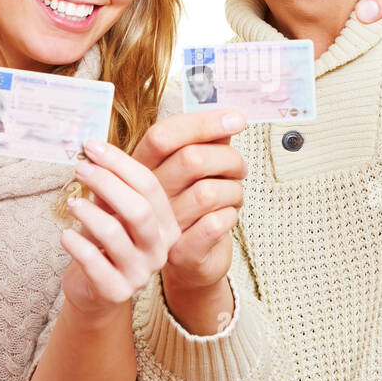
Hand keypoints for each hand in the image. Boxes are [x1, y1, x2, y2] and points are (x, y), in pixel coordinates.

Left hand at [59, 136, 181, 318]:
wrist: (94, 290)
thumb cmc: (104, 244)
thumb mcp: (112, 212)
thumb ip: (109, 186)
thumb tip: (92, 150)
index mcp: (166, 225)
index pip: (149, 186)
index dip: (120, 162)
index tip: (92, 146)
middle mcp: (159, 249)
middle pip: (138, 209)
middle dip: (107, 182)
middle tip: (81, 168)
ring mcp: (140, 274)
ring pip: (114, 233)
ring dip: (88, 212)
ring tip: (71, 203)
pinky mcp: (116, 291)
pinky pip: (93, 261)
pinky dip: (75, 243)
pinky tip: (65, 235)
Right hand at [131, 108, 246, 296]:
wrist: (189, 262)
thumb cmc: (191, 209)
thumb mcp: (191, 171)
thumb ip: (205, 143)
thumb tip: (230, 117)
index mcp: (142, 168)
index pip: (163, 135)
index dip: (203, 123)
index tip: (237, 119)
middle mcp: (146, 197)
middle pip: (192, 160)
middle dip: (229, 159)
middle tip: (239, 168)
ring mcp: (161, 227)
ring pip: (208, 192)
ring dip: (234, 191)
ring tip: (233, 196)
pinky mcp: (181, 254)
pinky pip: (214, 224)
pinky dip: (230, 216)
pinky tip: (228, 217)